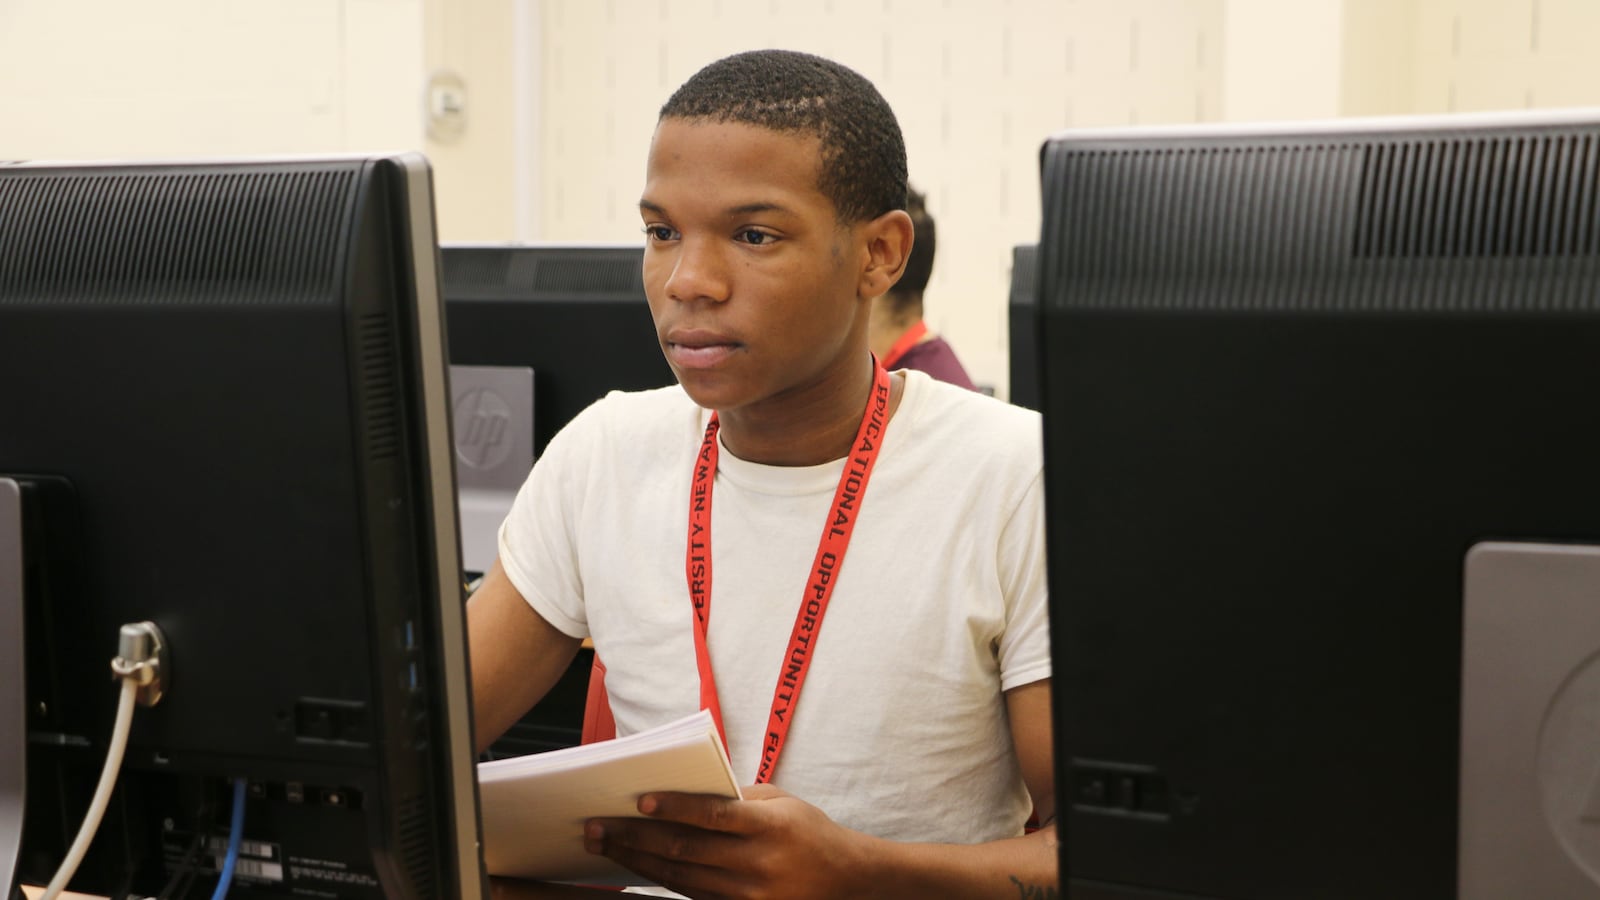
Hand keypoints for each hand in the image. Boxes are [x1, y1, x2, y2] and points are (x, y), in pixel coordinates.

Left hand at [584, 784, 879, 898]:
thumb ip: (736, 797)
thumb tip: (682, 791)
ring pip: (679, 877)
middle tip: (596, 825)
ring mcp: (748, 896)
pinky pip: (691, 895)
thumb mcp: (782, 802)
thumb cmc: (809, 832)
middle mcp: (757, 865)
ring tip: (604, 844)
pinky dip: (659, 880)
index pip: (714, 816)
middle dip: (635, 837)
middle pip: (685, 851)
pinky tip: (635, 866)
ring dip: (636, 860)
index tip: (640, 800)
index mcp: (770, 827)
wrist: (846, 882)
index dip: (675, 808)